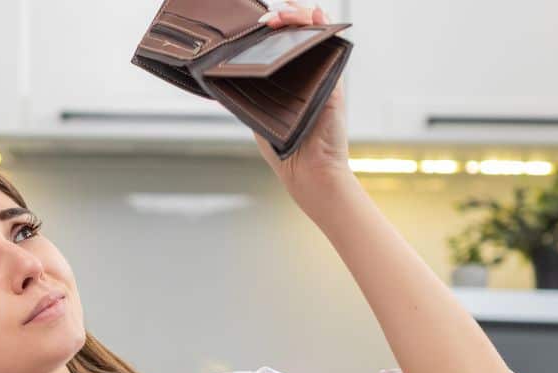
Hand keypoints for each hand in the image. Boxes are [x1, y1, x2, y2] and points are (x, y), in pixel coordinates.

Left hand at [251, 0, 351, 201]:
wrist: (308, 171)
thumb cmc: (283, 149)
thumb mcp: (259, 114)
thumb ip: (249, 93)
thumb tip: (223, 74)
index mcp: (287, 79)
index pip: (281, 44)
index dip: (273, 29)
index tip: (258, 24)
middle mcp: (306, 73)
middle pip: (298, 33)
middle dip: (284, 17)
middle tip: (267, 20)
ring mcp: (322, 74)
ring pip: (315, 33)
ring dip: (301, 16)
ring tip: (284, 14)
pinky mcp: (334, 80)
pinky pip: (332, 45)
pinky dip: (323, 25)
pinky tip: (313, 14)